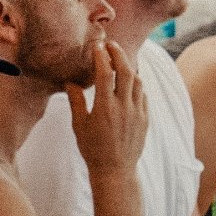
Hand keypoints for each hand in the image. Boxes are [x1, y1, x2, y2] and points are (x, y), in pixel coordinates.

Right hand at [69, 40, 147, 175]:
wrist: (115, 170)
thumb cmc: (93, 149)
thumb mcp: (79, 125)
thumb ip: (76, 101)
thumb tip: (70, 82)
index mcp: (105, 107)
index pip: (105, 73)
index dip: (102, 56)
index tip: (97, 46)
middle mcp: (124, 107)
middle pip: (126, 71)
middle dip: (119, 54)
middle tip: (111, 45)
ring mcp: (137, 112)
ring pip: (138, 81)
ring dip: (130, 67)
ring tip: (120, 61)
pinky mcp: (145, 119)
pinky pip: (143, 95)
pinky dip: (137, 84)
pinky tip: (129, 81)